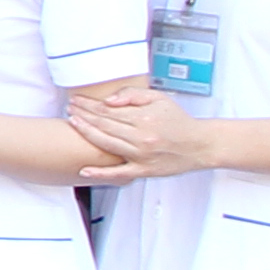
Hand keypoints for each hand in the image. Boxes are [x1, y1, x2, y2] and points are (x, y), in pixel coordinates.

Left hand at [67, 82, 214, 181]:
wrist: (200, 145)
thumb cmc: (179, 122)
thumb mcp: (160, 99)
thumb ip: (133, 96)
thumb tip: (109, 101)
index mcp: (145, 118)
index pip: (109, 110)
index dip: (89, 105)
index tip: (77, 100)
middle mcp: (141, 137)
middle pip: (104, 125)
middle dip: (83, 115)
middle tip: (69, 109)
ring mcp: (141, 155)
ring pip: (106, 144)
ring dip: (86, 134)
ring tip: (73, 124)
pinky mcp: (144, 170)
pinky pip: (119, 173)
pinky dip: (100, 173)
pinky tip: (84, 170)